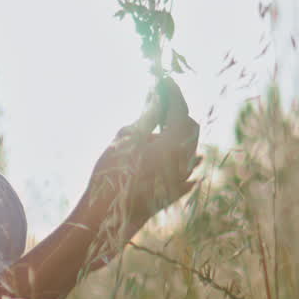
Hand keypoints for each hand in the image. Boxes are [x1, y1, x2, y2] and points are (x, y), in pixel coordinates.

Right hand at [77, 76, 200, 268]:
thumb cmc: (115, 174)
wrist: (109, 219)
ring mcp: (182, 179)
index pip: (179, 109)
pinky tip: (167, 152)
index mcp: (176, 143)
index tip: (164, 79)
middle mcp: (185, 161)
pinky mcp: (174, 192)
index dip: (172, 92)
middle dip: (176, 111)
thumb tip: (156, 99)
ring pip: (187, 148)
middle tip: (159, 99)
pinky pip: (182, 168)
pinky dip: (175, 154)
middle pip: (188, 128)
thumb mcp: (127, 138)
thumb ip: (146, 117)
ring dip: (176, 132)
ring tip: (158, 122)